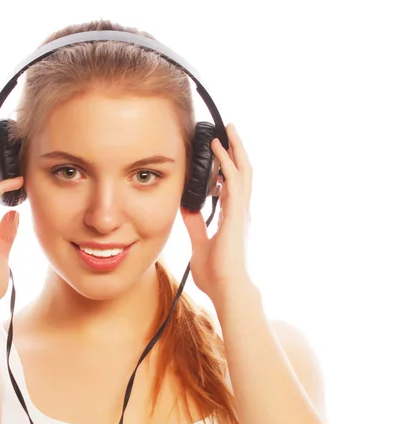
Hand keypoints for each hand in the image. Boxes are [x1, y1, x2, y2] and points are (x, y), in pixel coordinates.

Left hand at [180, 123, 253, 304]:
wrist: (226, 288)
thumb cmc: (216, 273)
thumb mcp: (199, 243)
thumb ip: (195, 225)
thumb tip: (186, 208)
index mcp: (233, 218)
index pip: (232, 186)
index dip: (228, 167)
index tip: (219, 153)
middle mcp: (240, 212)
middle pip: (242, 173)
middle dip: (235, 151)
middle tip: (228, 131)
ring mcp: (241, 212)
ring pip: (242, 171)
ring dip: (234, 149)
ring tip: (226, 130)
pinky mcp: (236, 214)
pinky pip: (234, 181)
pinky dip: (227, 163)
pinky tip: (218, 149)